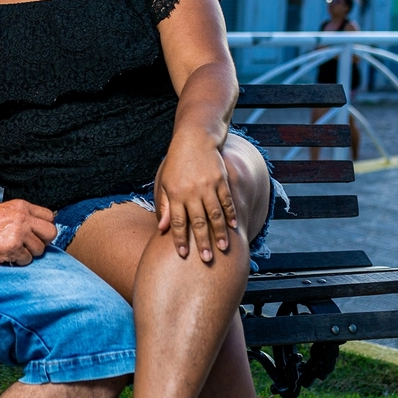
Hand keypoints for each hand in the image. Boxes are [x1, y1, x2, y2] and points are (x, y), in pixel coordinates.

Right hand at [0, 199, 57, 264]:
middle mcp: (23, 218)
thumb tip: (36, 228)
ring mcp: (19, 233)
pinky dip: (18, 261)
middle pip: (50, 232)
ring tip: (14, 250)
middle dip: (42, 242)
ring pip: (39, 249)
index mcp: (22, 207)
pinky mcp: (13, 248)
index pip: (49, 217)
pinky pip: (26, 260)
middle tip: (30, 245)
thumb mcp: (4, 210)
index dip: (44, 228)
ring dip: (28, 254)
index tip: (38, 234)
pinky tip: (7, 255)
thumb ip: (22, 216)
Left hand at [154, 134, 235, 262]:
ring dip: (219, 232)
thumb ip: (165, 205)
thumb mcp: (166, 182)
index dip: (180, 239)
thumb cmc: (177, 163)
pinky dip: (231, 214)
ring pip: (214, 214)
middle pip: (197, 222)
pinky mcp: (221, 180)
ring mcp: (208, 186)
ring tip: (223, 248)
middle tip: (206, 259)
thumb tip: (162, 228)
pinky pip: (227, 200)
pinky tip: (235, 227)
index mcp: (176, 194)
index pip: (178, 222)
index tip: (182, 254)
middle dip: (201, 242)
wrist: (195, 138)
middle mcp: (192, 192)